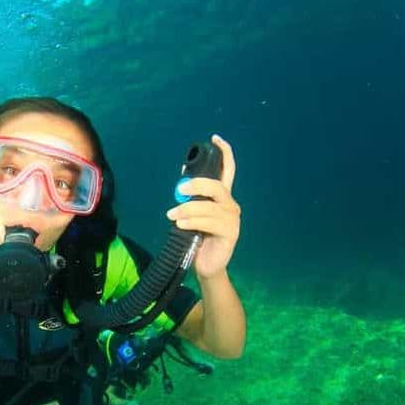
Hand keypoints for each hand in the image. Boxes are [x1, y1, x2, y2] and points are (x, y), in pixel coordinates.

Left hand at [165, 134, 239, 278]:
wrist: (204, 266)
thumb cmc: (197, 238)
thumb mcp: (192, 215)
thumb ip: (190, 200)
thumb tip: (180, 185)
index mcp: (222, 197)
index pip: (228, 171)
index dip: (224, 153)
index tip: (215, 138)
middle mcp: (230, 205)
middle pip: (218, 187)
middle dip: (197, 185)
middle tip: (179, 188)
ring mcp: (232, 219)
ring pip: (209, 207)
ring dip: (187, 209)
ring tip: (172, 215)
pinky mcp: (230, 233)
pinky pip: (209, 222)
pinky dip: (192, 221)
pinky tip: (181, 224)